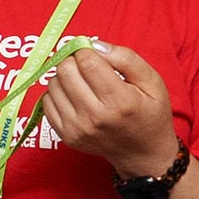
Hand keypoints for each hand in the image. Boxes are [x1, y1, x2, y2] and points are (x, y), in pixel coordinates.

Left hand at [42, 42, 179, 177]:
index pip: (87, 62)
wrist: (143, 153)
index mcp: (120, 101)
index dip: (86, 50)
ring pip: (53, 84)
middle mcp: (95, 117)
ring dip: (64, 77)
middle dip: (74, 61)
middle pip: (65, 71)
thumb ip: (125, 58)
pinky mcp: (65, 136)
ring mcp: (77, 128)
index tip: (92, 52)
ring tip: (83, 82)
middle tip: (86, 66)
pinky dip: (57, 93)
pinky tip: (74, 96)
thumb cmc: (150, 113)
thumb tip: (93, 45)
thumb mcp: (151, 82)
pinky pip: (46, 102)